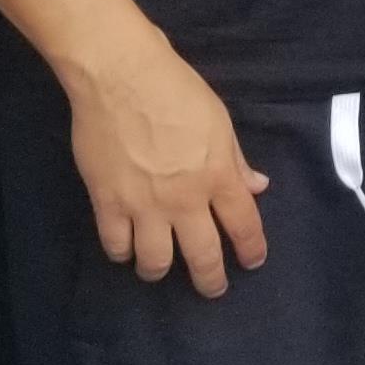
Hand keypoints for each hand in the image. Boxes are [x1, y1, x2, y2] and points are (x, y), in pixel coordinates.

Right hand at [61, 36, 268, 293]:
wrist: (120, 75)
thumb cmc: (176, 89)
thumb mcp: (219, 121)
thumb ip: (236, 160)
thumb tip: (257, 187)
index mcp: (217, 176)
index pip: (243, 226)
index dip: (251, 249)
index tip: (252, 261)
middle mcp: (184, 198)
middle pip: (203, 256)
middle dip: (211, 281)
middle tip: (213, 289)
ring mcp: (144, 204)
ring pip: (156, 261)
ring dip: (160, 270)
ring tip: (160, 268)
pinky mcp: (107, 201)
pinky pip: (116, 245)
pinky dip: (122, 252)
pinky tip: (126, 248)